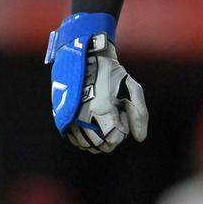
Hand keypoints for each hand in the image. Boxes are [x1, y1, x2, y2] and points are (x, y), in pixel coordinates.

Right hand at [64, 39, 148, 153]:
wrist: (83, 57)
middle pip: (102, 146)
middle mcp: (83, 118)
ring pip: (88, 145)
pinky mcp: (62, 119)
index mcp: (101, 109)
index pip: (115, 139)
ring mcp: (70, 119)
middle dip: (113, 135)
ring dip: (100, 136)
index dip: (123, 128)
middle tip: (113, 114)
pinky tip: (92, 121)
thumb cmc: (111, 71)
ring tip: (102, 116)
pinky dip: (86, 137)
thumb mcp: (131, 87)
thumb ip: (139, 113)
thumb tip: (140, 138)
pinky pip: (76, 141)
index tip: (121, 111)